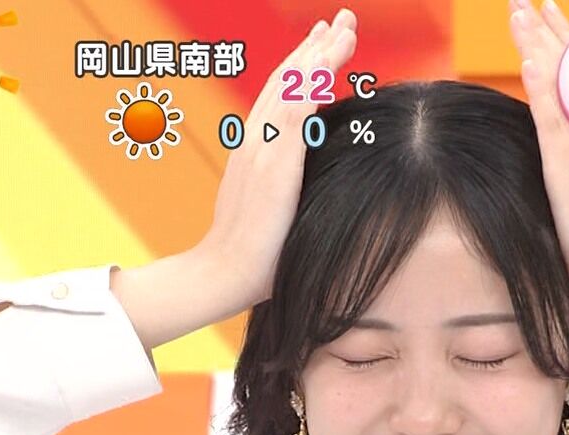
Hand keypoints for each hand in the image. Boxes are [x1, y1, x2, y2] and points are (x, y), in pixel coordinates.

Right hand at [196, 9, 358, 308]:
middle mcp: (257, 141)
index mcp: (259, 150)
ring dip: (320, 55)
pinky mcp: (271, 164)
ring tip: (343, 28)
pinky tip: (330, 62)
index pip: (284, 96)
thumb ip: (295, 195)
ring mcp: (261, 149)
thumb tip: (324, 197)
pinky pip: (294, 112)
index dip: (306, 66)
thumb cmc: (258, 257)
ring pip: (292, 87)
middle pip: (288, 80)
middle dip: (317, 47)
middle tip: (340, 19)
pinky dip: (311, 84)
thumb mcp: (280, 213)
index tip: (327, 42)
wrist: (224, 275)